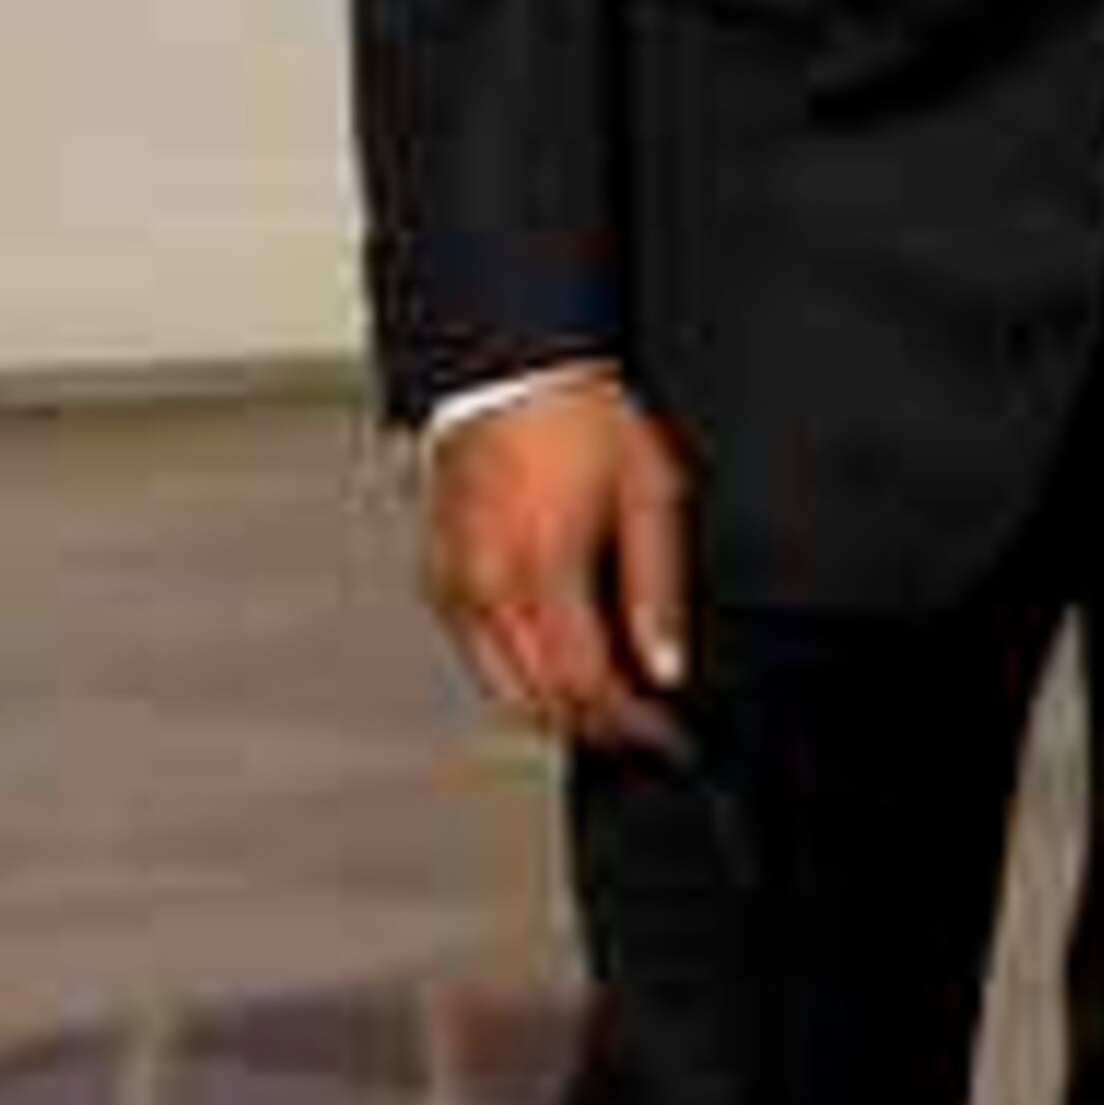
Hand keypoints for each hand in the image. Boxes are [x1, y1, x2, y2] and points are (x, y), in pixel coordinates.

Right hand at [421, 372, 691, 748]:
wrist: (508, 370)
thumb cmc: (578, 418)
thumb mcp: (648, 494)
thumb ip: (657, 589)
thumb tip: (667, 664)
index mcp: (541, 570)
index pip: (585, 685)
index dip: (630, 724)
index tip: (665, 734)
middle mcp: (486, 587)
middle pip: (537, 702)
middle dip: (595, 726)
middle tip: (642, 728)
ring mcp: (452, 586)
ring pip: (501, 689)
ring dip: (556, 707)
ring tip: (608, 700)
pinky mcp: (436, 577)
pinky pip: (477, 653)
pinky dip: (519, 673)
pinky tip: (559, 659)